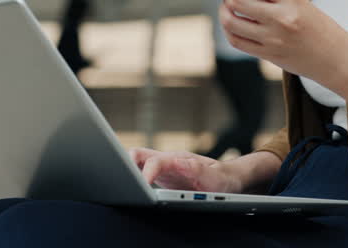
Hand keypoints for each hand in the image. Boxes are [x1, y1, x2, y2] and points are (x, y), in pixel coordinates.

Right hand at [128, 148, 242, 192]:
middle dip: (124, 164)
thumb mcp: (215, 176)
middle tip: (119, 181)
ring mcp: (163, 169)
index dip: (145, 173)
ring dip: (126, 172)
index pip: (155, 161)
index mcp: (179, 159)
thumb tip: (177, 162)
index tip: (141, 185)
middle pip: (138, 155)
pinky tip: (129, 192)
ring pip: (136, 164)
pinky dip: (132, 181)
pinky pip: (141, 175)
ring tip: (119, 187)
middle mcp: (167, 161)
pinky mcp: (161, 178)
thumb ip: (198, 169)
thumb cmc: (223, 178)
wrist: (228, 180)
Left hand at [216, 0, 347, 80]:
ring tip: (226, 8)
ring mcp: (273, 38)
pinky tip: (231, 25)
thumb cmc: (318, 27)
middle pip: (236, 1)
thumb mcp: (300, 2)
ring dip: (223, 12)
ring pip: (231, 22)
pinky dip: (229, 31)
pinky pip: (237, 41)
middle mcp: (280, 18)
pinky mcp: (268, 55)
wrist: (335, 58)